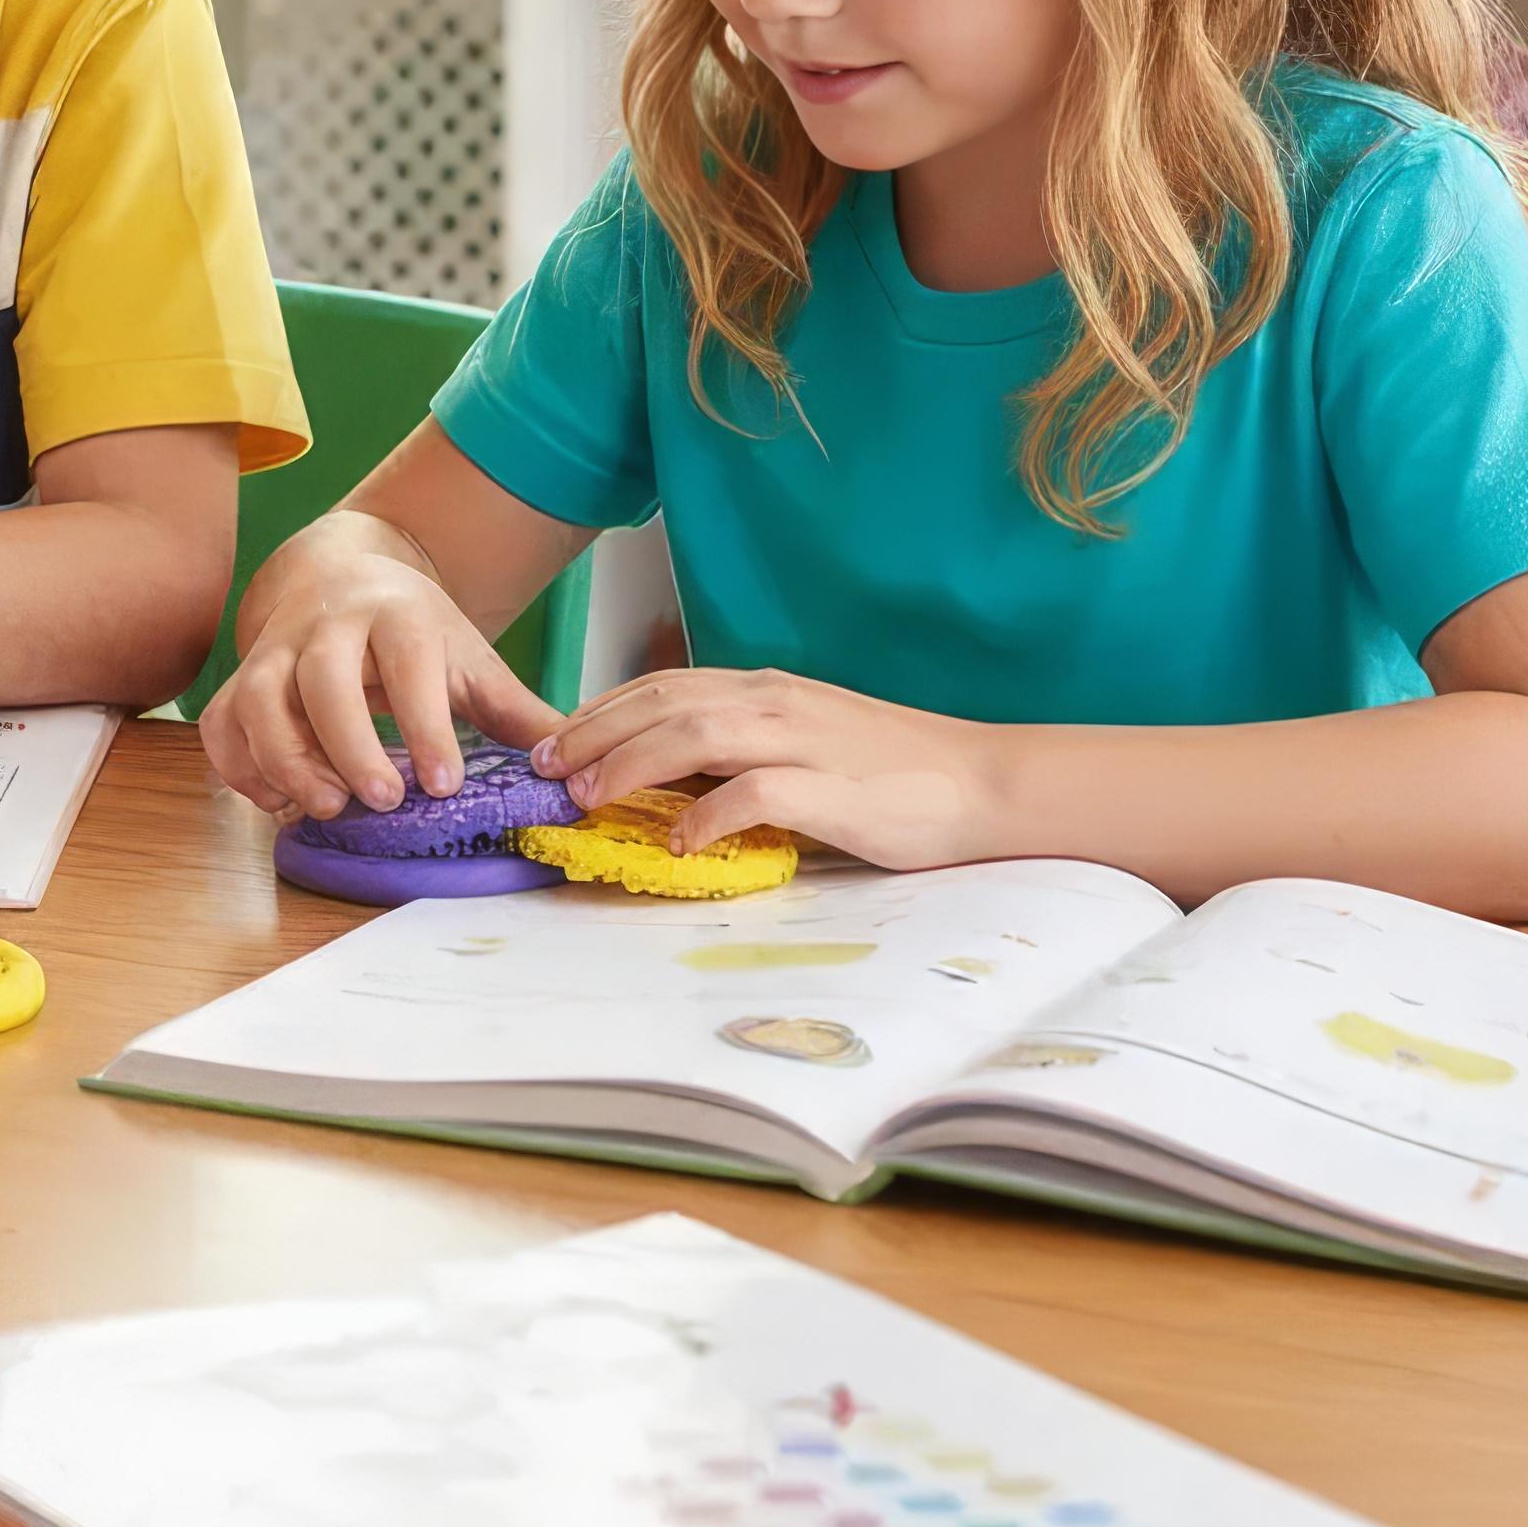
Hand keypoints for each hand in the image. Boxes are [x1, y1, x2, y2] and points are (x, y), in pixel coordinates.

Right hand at [198, 527, 564, 821]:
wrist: (341, 577)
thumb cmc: (413, 631)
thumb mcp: (469, 658)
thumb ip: (517, 713)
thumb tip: (575, 766)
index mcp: (395, 614)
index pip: (408, 664)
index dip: (424, 723)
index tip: (445, 783)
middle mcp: (326, 625)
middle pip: (322, 680)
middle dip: (349, 745)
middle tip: (385, 800)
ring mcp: (275, 649)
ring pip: (257, 699)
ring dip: (285, 759)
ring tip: (326, 806)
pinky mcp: (240, 676)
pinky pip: (223, 722)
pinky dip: (241, 767)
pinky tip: (280, 801)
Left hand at [544, 668, 1002, 868]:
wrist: (984, 783)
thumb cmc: (893, 771)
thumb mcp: (805, 741)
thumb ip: (744, 748)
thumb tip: (668, 777)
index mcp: (767, 689)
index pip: (663, 685)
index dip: (600, 709)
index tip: (553, 738)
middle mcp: (776, 702)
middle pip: (662, 703)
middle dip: (592, 732)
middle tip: (543, 768)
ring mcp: (804, 741)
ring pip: (693, 735)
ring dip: (629, 764)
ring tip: (586, 796)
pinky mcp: (833, 790)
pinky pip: (754, 794)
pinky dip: (707, 815)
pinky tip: (678, 841)